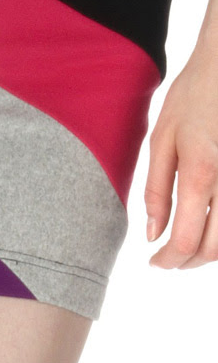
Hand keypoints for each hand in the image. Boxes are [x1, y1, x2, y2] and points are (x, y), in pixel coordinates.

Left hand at [144, 43, 217, 268]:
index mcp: (200, 174)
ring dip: (208, 252)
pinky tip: (206, 226)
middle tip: (166, 261)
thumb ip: (155, 189)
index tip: (154, 262)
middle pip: (214, 249)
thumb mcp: (161, 139)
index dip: (168, 260)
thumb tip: (151, 233)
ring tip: (185, 248)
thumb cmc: (191, 99)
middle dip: (188, 262)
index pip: (185, 239)